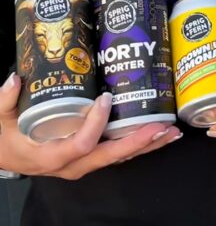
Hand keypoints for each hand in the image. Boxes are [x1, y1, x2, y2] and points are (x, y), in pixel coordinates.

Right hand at [0, 74, 181, 178]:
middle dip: (139, 141)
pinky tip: (159, 132)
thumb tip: (14, 78)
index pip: (81, 144)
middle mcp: (73, 164)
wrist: (4, 156)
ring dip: (147, 143)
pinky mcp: (90, 156)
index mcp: (52, 156)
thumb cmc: (4, 138)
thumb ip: (3, 101)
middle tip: (163, 126)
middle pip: (111, 156)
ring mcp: (84, 163)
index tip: (106, 98)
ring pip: (119, 157)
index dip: (96, 125)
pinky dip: (139, 143)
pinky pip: (118, 153)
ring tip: (172, 130)